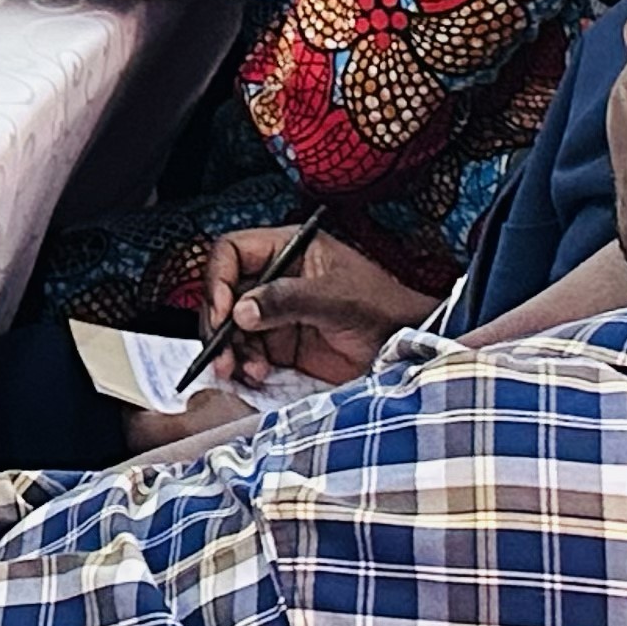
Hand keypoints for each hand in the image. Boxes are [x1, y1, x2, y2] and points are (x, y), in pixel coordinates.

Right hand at [198, 225, 431, 387]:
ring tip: (242, 370)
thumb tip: (241, 311)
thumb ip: (289, 299)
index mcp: (288, 249)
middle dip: (218, 323)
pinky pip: (247, 352)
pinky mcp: (280, 344)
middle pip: (224, 293)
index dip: (219, 279)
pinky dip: (244, 366)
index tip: (223, 312)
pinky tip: (257, 375)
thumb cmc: (384, 309)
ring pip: (231, 327)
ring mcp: (275, 312)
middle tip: (221, 352)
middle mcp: (275, 278)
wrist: (408, 349)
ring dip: (230, 350)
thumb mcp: (338, 299)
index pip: (232, 252)